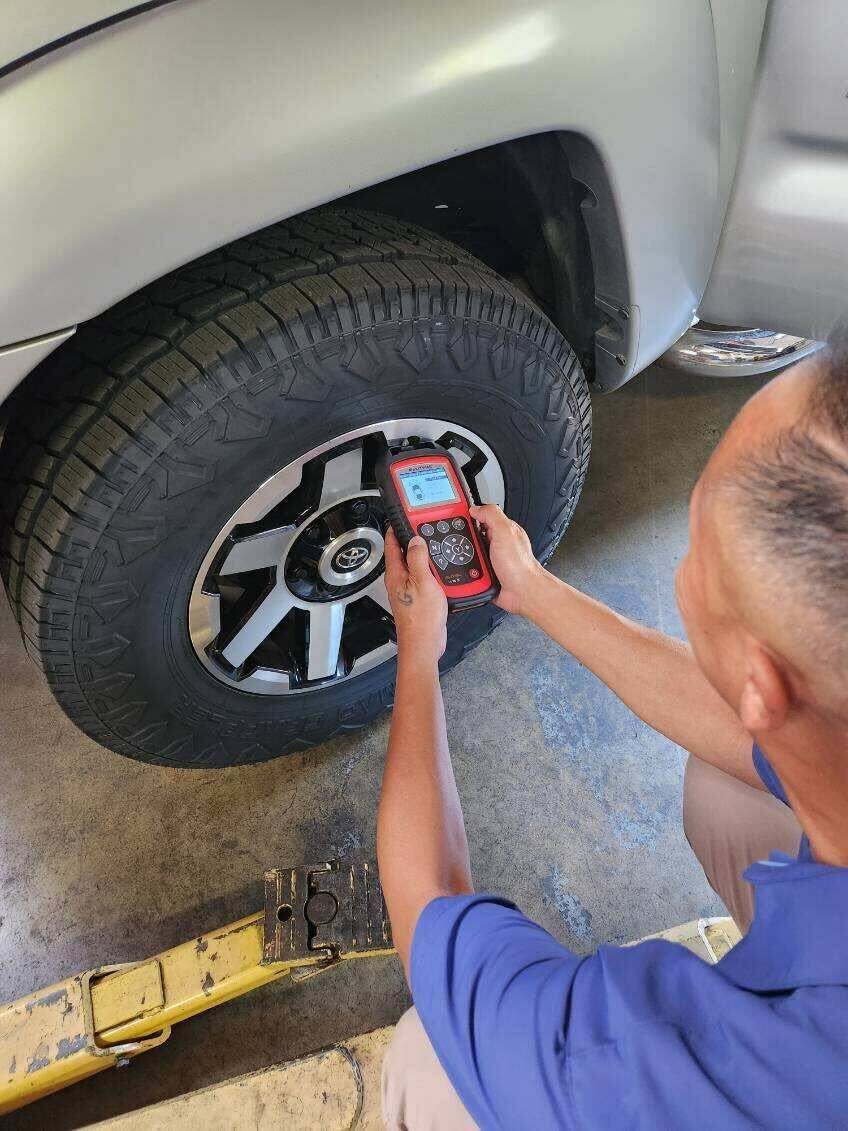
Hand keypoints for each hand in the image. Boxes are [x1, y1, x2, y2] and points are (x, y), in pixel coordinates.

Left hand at [384, 528, 447, 663]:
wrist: (425, 643)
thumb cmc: (420, 619)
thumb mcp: (422, 582)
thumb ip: (418, 559)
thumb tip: (416, 541)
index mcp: (395, 574)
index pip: (392, 544)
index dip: (396, 529)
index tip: (402, 517)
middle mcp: (399, 580)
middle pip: (404, 554)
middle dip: (413, 540)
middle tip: (423, 528)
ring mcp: (409, 589)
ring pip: (416, 566)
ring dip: (425, 556)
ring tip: (435, 545)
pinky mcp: (419, 598)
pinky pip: (425, 578)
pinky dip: (432, 571)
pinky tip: (442, 570)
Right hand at [469, 504, 544, 615]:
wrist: (522, 592)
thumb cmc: (519, 565)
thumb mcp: (505, 532)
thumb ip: (491, 515)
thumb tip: (475, 508)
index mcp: (500, 530)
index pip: (478, 518)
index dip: (466, 517)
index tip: (453, 518)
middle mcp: (493, 544)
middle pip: (468, 537)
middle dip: (462, 541)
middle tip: (461, 545)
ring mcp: (487, 560)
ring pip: (465, 555)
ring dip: (462, 559)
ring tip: (465, 561)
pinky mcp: (482, 574)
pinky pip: (466, 570)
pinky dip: (464, 573)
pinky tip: (467, 574)